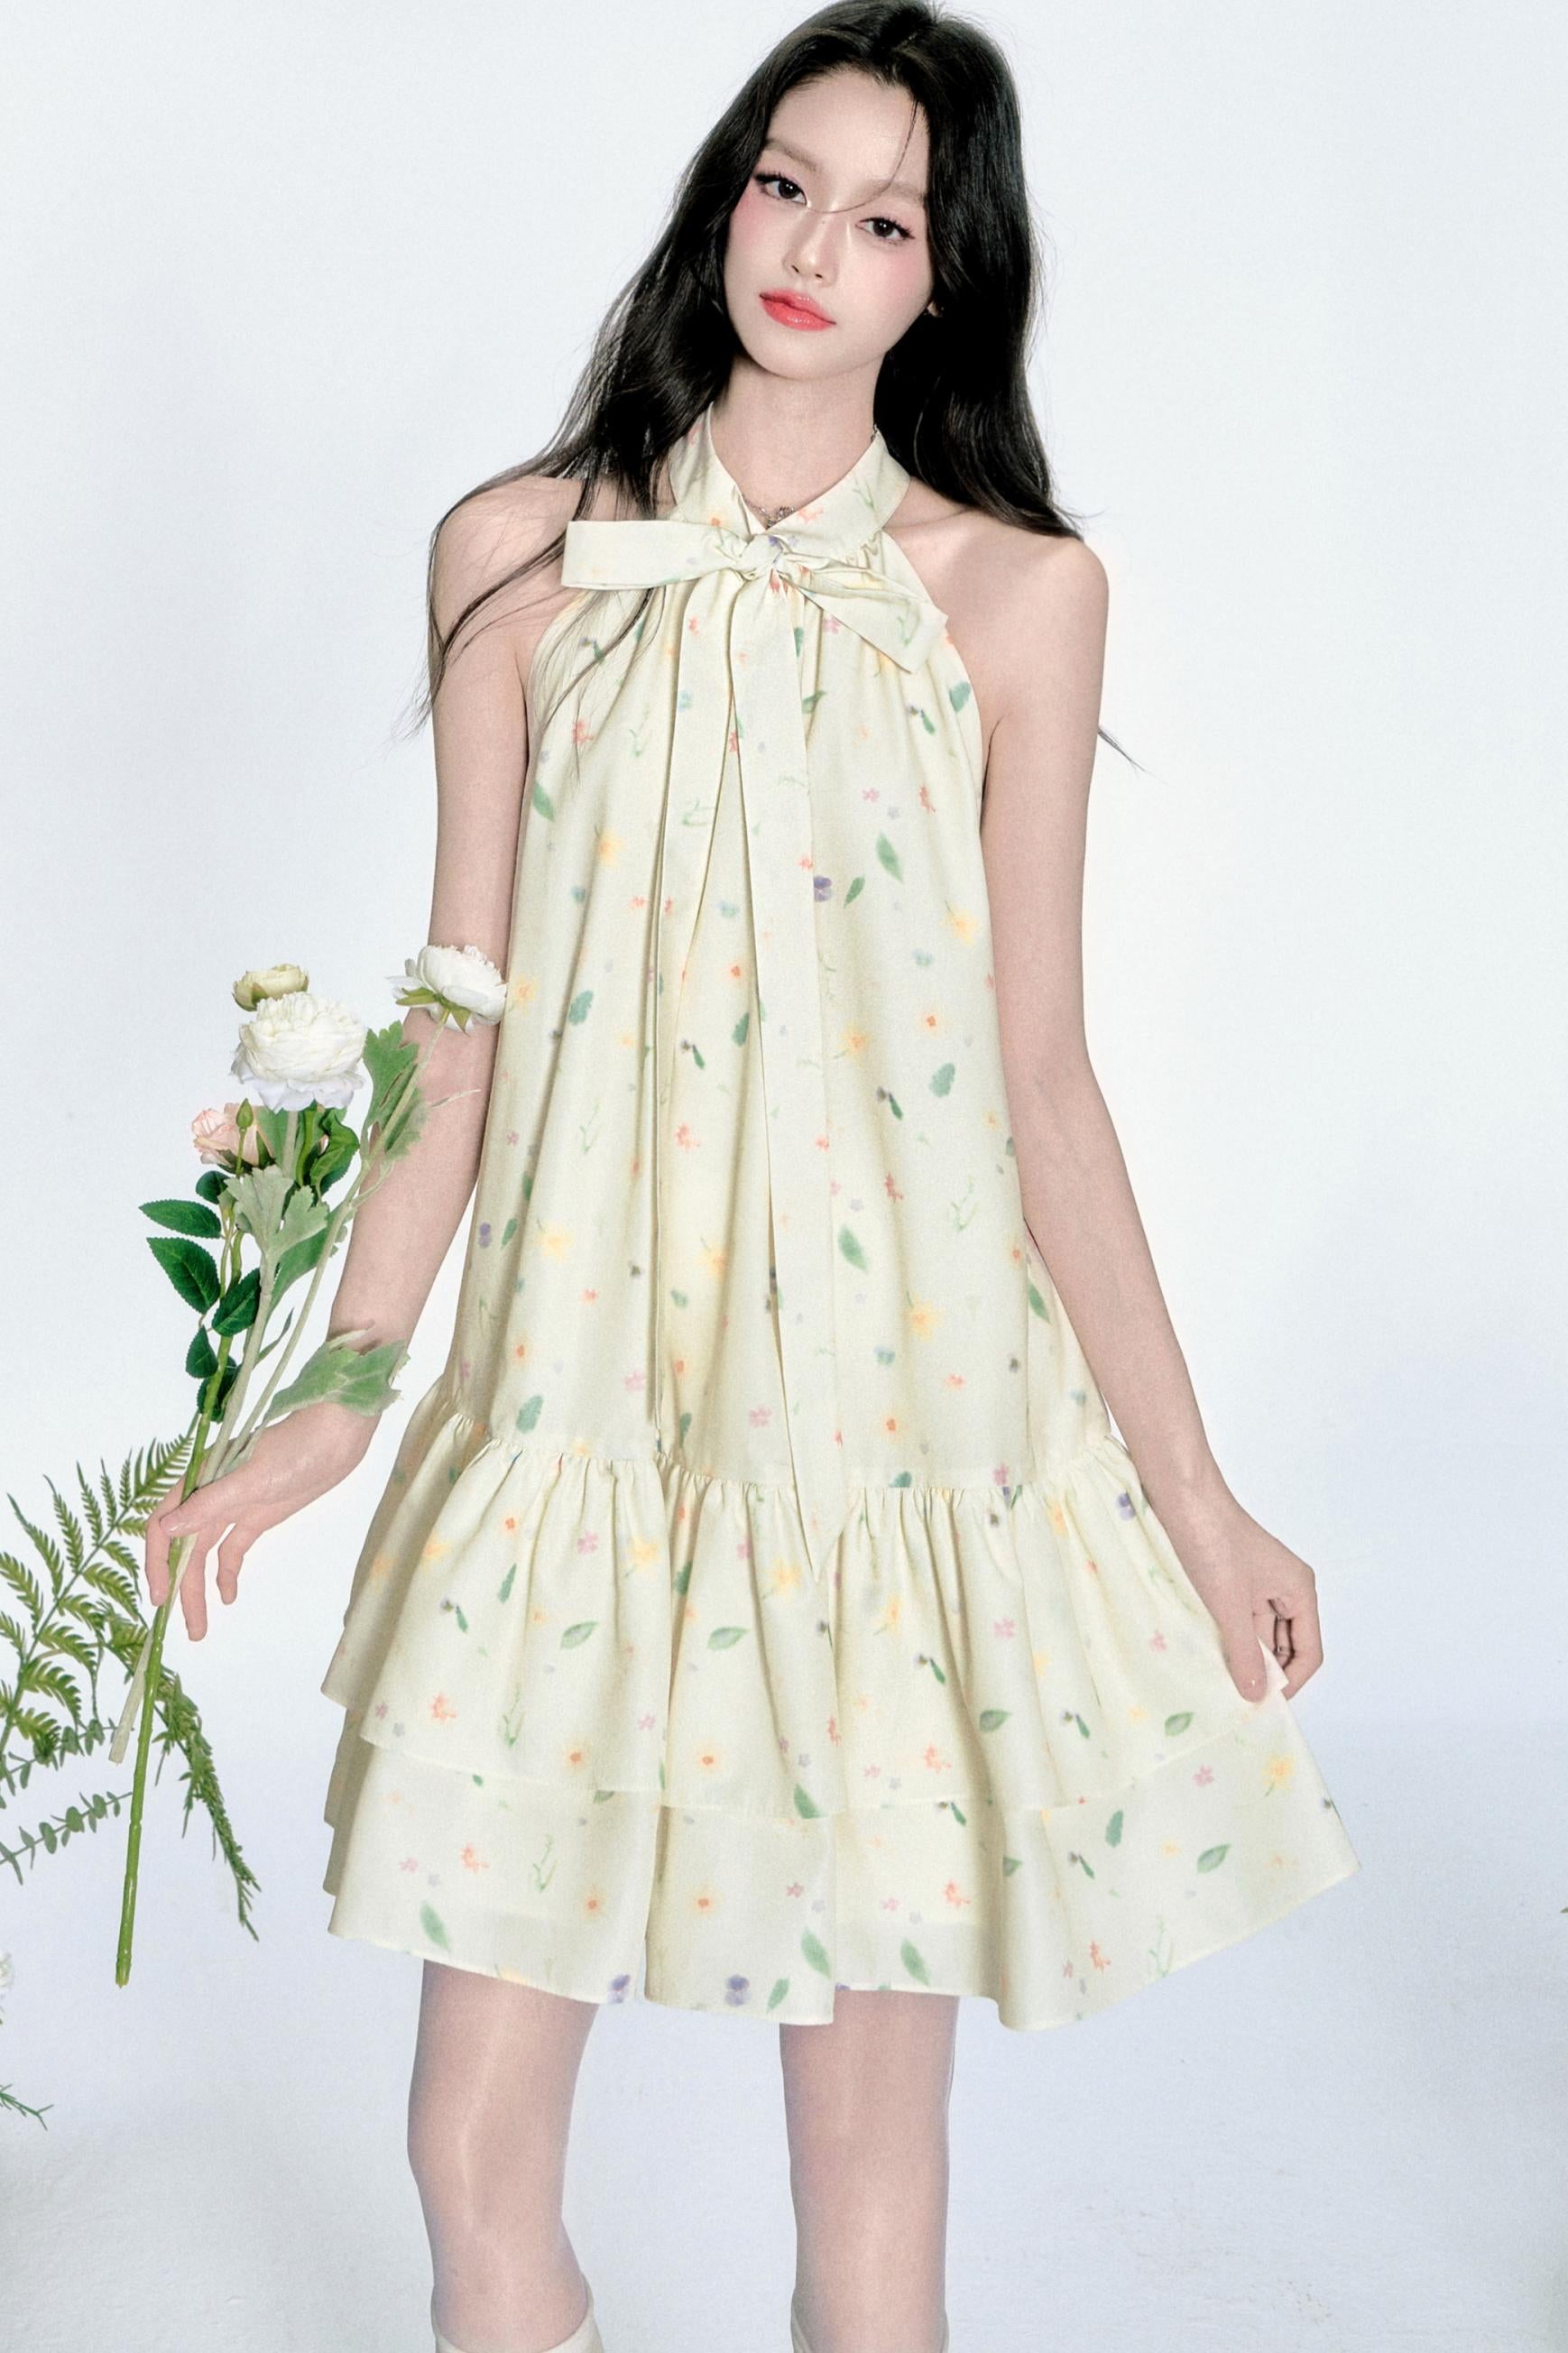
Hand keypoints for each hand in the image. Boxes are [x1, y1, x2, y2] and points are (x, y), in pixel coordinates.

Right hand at [143, 1401, 380, 1642]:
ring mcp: (235, 1507)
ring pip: (206, 1553)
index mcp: (199, 1481)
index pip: (164, 1526)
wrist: (336, 1435)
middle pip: (185, 1548)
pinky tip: (228, 1596)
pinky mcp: (258, 1515)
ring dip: (200, 1587)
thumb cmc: (294, 1448)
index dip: (158, 1562)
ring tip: (200, 1627)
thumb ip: (210, 1504)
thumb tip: (168, 1530)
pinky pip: (234, 1549)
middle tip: (185, 1625)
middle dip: (181, 1586)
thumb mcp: (251, 1478)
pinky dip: (228, 1572)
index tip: (160, 1596)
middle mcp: (210, 1496)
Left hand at [1145, 1477, 1323, 1701]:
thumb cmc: (1212, 1541)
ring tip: (1221, 1680)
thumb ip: (1245, 1653)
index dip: (1291, 1682)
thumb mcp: (1230, 1605)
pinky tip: (1208, 1654)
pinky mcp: (1231, 1580)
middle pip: (1285, 1646)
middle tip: (1238, 1699)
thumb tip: (1258, 1696)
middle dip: (1266, 1671)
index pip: (1309, 1652)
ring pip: (1258, 1634)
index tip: (1262, 1705)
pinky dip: (1226, 1637)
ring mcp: (1257, 1583)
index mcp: (1298, 1590)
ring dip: (1243, 1655)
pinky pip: (1237, 1620)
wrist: (1180, 1496)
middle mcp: (1285, 1588)